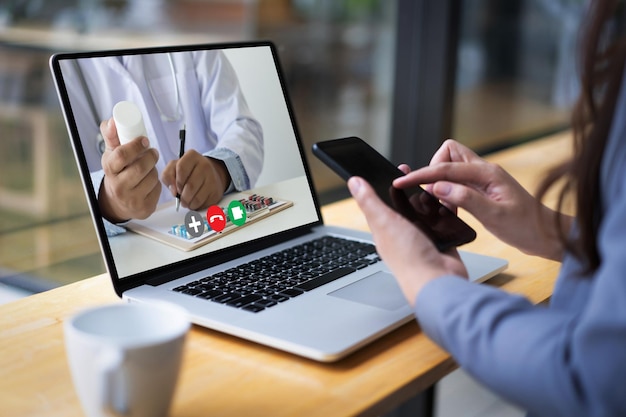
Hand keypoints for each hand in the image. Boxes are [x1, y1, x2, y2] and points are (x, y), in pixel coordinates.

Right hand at [98, 118, 160, 221]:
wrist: (118, 201)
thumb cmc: (117, 172)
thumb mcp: (111, 154)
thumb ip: (112, 136)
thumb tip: (112, 120)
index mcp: (110, 170)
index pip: (121, 156)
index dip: (135, 146)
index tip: (145, 140)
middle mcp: (118, 187)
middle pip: (140, 167)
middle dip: (150, 156)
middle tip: (152, 152)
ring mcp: (132, 199)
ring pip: (152, 177)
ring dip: (153, 169)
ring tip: (148, 168)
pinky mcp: (145, 208)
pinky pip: (158, 189)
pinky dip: (157, 183)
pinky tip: (149, 182)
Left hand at [161, 150, 229, 210]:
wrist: (209, 174)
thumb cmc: (188, 171)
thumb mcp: (173, 168)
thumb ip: (167, 176)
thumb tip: (174, 191)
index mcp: (192, 156)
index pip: (181, 169)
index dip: (177, 182)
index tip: (176, 187)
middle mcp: (205, 165)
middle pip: (190, 186)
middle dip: (182, 196)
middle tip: (181, 197)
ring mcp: (213, 178)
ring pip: (197, 197)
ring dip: (188, 203)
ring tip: (186, 200)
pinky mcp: (216, 191)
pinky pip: (203, 203)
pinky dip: (196, 206)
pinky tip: (194, 201)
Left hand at [348, 176, 467, 306]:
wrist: (438, 282)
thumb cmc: (409, 258)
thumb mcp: (385, 223)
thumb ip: (370, 202)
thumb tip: (353, 182)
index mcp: (385, 229)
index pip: (382, 201)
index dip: (388, 183)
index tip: (396, 167)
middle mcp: (402, 233)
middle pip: (405, 205)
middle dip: (413, 189)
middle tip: (421, 174)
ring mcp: (421, 238)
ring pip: (425, 212)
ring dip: (430, 200)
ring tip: (436, 186)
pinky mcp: (440, 242)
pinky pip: (442, 222)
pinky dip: (445, 213)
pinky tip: (448, 204)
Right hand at [393, 140, 571, 260]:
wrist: (546, 235)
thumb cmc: (526, 226)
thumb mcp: (494, 216)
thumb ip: (465, 199)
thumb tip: (437, 187)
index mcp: (488, 173)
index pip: (446, 168)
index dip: (422, 174)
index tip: (403, 181)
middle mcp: (485, 171)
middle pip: (448, 154)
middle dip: (433, 168)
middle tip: (431, 192)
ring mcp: (483, 179)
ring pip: (452, 167)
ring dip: (440, 180)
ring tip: (441, 202)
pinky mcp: (482, 190)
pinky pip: (458, 182)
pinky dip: (448, 191)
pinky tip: (450, 207)